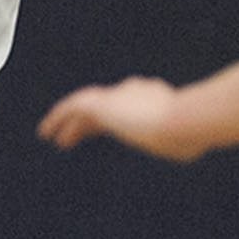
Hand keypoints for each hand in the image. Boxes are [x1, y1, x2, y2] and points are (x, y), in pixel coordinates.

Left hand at [37, 77, 203, 160]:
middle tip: (73, 134)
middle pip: (102, 105)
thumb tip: (190, 148)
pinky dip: (56, 119)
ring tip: (51, 136)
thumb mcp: (190, 139)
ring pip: (82, 107)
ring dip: (67, 122)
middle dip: (87, 121)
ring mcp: (115, 95)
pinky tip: (46, 132)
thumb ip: (185, 140)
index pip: (127, 106)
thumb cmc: (192, 133)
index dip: (115, 119)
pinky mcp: (99, 103)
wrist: (182, 119)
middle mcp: (131, 91)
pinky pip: (69, 108)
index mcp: (153, 97)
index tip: (106, 131)